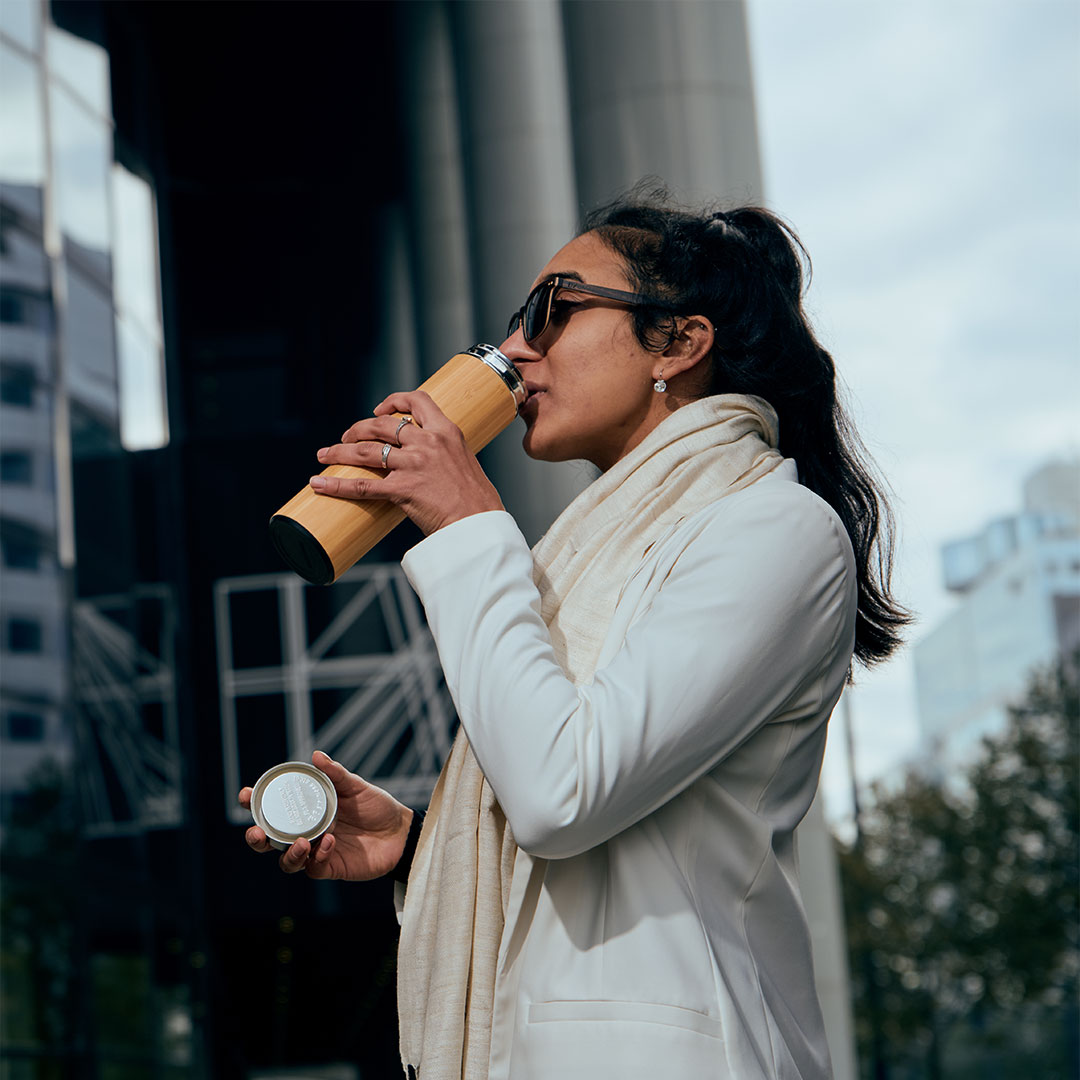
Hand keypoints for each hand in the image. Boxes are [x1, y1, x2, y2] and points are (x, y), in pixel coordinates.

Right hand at [240, 750, 413, 878]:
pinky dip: (318, 856)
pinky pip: (315, 867)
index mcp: (307, 811)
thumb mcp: (356, 786)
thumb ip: (336, 774)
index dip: (254, 804)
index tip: (245, 795)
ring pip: (287, 861)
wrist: (401, 831)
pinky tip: (329, 842)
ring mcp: (316, 852)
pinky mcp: (331, 867)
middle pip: (270, 842)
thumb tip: (316, 755)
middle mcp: (306, 833)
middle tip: (256, 832)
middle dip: (256, 839)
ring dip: (288, 854)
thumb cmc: (375, 806)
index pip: (273, 810)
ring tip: (300, 842)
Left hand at [308, 390, 503, 535]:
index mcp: (446, 432)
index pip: (417, 401)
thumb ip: (444, 455)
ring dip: (339, 451)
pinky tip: (320, 484)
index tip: (380, 410)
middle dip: (358, 429)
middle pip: (381, 425)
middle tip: (347, 438)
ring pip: (365, 451)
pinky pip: (362, 486)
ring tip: (325, 455)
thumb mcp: (465, 463)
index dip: (393, 401)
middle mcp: (428, 443)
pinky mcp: (402, 489)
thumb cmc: (477, 501)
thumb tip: (425, 462)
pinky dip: (337, 485)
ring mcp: (414, 464)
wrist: (480, 525)